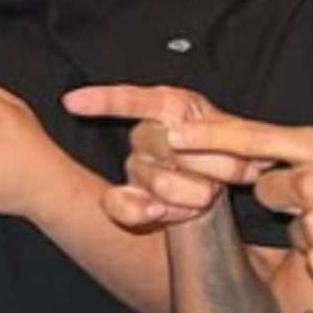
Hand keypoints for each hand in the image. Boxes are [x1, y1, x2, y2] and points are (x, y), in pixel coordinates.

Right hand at [63, 84, 270, 229]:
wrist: (241, 180)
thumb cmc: (238, 149)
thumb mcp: (239, 132)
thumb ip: (219, 132)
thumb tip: (175, 137)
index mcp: (169, 106)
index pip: (129, 99)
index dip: (101, 101)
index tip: (71, 102)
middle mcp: (147, 134)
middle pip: (162, 145)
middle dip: (209, 163)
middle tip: (233, 170)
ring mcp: (138, 168)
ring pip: (154, 179)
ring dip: (193, 192)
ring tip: (210, 193)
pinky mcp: (134, 200)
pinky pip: (118, 205)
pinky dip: (136, 210)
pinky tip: (156, 213)